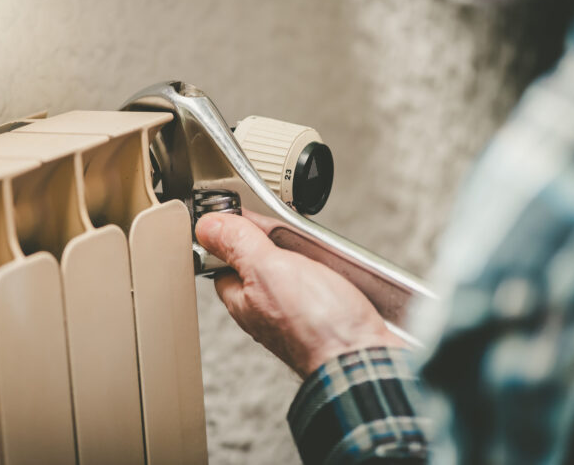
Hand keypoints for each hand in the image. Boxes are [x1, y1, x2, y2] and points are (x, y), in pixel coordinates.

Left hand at [195, 211, 405, 378]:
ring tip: (317, 249)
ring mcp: (297, 314)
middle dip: (276, 241)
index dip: (231, 234)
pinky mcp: (327, 315)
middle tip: (290, 232)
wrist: (367, 360)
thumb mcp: (268, 270)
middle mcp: (266, 310)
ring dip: (307, 253)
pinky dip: (329, 270)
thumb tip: (206, 226)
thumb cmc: (317, 326)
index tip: (246, 214)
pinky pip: (321, 283)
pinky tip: (337, 268)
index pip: (223, 261)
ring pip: (294, 270)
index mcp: (243, 300)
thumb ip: (238, 245)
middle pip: (261, 261)